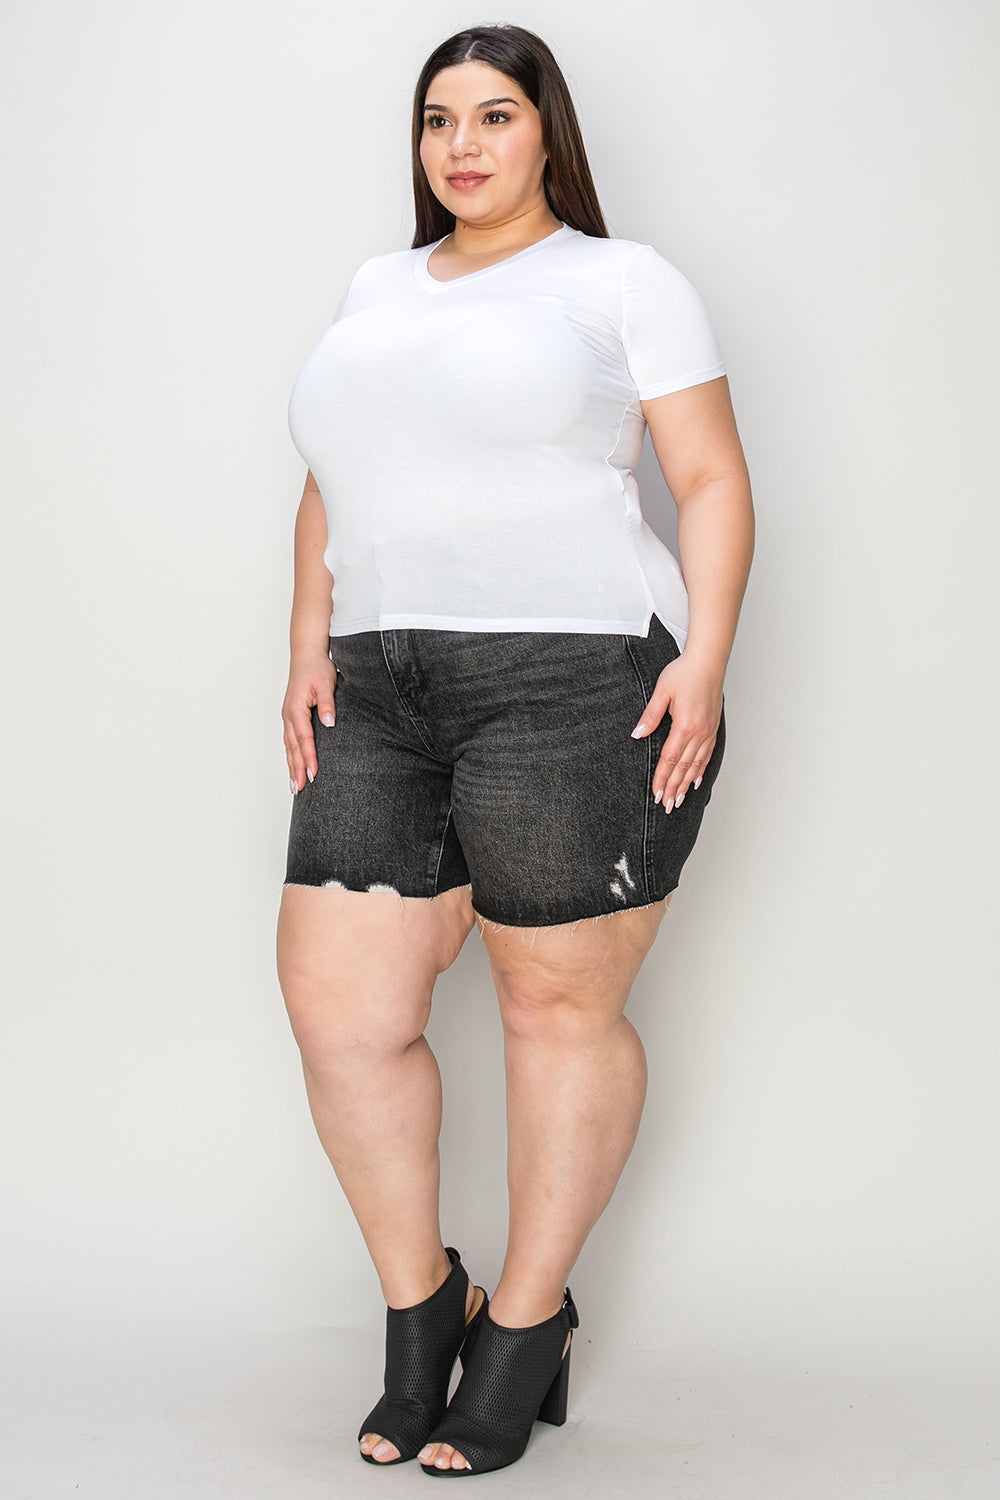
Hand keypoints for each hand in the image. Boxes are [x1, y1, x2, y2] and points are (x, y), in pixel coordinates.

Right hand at [282, 650, 337, 792]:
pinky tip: (294, 768)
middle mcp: (289, 716)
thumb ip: (328, 705)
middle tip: (300, 789)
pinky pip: (290, 741)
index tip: (314, 774)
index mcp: (296, 709)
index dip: (309, 758)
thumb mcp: (326, 684)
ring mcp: (288, 717)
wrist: (306, 656)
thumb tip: (329, 723)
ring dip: (291, 766)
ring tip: (294, 786)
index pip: (304, 739)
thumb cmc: (316, 668)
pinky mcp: (291, 717)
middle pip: (292, 748)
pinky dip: (291, 756)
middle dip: (296, 769)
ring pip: (289, 747)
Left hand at [631, 654, 722, 811]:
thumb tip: (637, 734)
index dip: (662, 778)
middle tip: (667, 805)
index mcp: (685, 725)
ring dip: (686, 784)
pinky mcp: (712, 727)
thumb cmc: (684, 672)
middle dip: (674, 788)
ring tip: (679, 800)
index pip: (670, 759)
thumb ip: (650, 716)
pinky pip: (707, 754)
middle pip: (684, 767)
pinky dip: (700, 770)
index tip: (656, 793)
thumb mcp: (662, 692)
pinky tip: (695, 780)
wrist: (708, 661)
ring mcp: (708, 731)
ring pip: (696, 764)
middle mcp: (699, 732)